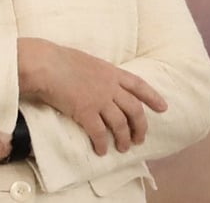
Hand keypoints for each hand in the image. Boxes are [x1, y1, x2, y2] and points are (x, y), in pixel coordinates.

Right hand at [18, 37, 166, 155]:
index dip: (153, 97)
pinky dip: (102, 144)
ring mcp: (99, 100)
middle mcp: (110, 86)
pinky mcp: (85, 112)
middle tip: (139, 139)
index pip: (139, 85)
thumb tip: (99, 83)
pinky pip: (99, 133)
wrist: (45, 64)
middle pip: (134, 110)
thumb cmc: (60, 59)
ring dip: (123, 139)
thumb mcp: (87, 61)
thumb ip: (99, 74)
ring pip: (120, 124)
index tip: (163, 107)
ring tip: (123, 148)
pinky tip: (101, 150)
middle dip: (140, 127)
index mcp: (111, 72)